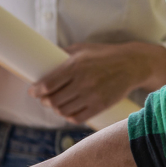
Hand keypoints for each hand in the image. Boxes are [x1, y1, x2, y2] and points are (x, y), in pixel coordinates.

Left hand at [29, 42, 165, 124]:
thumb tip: (42, 59)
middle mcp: (83, 82)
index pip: (47, 84)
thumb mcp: (83, 49)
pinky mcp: (100, 106)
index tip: (33, 91)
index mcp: (76, 66)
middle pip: (53, 100)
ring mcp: (92, 96)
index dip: (36, 91)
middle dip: (44, 101)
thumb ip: (63, 54)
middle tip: (44, 98)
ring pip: (63, 111)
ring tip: (56, 104)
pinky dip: (68, 116)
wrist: (132, 64)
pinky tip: (68, 111)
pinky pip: (76, 118)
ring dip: (55, 109)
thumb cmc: (104, 55)